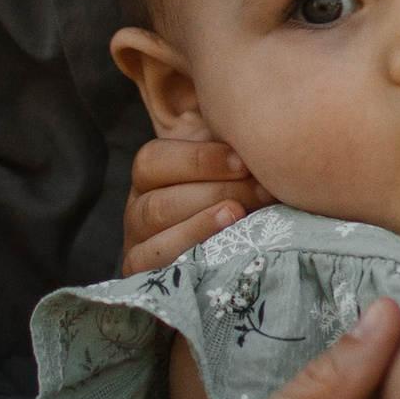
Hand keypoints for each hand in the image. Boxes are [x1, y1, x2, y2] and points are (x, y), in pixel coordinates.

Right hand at [122, 132, 273, 277]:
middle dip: (214, 195)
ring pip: (157, 238)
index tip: (243, 162)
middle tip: (261, 192)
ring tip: (239, 217)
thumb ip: (230, 140)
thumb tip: (254, 119)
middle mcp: (138, 209)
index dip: (198, 160)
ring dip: (201, 228)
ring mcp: (139, 246)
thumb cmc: (236, 190)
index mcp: (151, 174)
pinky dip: (188, 259)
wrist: (231, 248)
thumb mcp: (227, 159)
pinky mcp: (146, 279)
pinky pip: (155, 272)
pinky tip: (223, 253)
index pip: (154, 161)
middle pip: (159, 203)